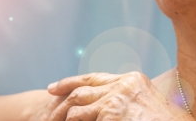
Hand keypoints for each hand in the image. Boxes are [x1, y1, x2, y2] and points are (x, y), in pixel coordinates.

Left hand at [43, 72, 191, 120]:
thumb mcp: (148, 104)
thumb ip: (129, 100)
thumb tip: (114, 106)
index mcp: (133, 81)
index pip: (94, 78)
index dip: (71, 82)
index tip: (54, 87)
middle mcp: (123, 86)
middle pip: (82, 89)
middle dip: (62, 96)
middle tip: (48, 100)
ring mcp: (116, 101)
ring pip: (77, 109)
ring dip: (64, 118)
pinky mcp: (111, 116)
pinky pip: (80, 120)